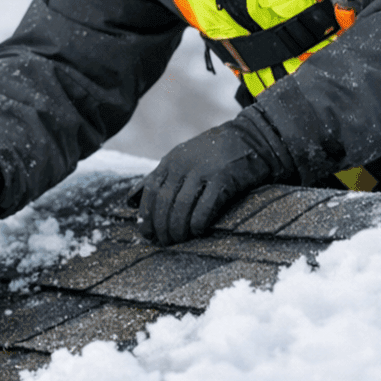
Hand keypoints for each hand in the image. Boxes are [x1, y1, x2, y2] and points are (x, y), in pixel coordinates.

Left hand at [137, 120, 276, 244]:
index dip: (146, 215)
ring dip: (178, 228)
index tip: (146, 233)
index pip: (150, 191)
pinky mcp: (223, 178)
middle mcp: (184, 165)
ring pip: (182, 206)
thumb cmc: (214, 154)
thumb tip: (130, 201)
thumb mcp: (182, 158)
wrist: (250, 138)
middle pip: (165, 202)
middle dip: (162, 226)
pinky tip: (198, 231)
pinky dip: (198, 222)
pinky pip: (205, 206)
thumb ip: (159, 177)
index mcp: (171, 161)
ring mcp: (203, 171)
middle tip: (165, 242)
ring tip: (179, 240)